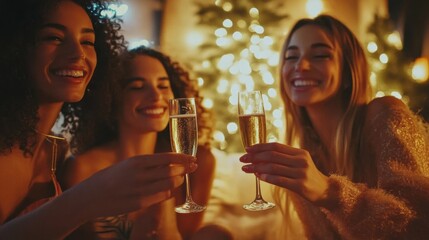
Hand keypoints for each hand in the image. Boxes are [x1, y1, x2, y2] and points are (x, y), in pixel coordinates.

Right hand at [74, 152, 196, 217]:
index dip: (183, 158)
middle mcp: (140, 175)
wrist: (91, 196)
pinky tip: (167, 190)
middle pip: (172, 172)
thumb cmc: (110, 178)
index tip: (192, 157)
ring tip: (179, 178)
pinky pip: (162, 197)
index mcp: (136, 161)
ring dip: (178, 181)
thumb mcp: (127, 165)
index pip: (167, 157)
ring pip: (170, 185)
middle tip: (192, 167)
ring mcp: (140, 190)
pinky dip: (168, 192)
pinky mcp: (140, 204)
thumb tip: (170, 163)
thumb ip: (147, 165)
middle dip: (185, 169)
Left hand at [240, 142, 327, 203]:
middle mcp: (301, 160)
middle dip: (255, 157)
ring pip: (274, 167)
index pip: (275, 146)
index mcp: (299, 152)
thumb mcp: (298, 163)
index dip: (259, 147)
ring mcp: (301, 173)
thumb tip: (258, 157)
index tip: (247, 149)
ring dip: (257, 167)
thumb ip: (283, 158)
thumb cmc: (307, 176)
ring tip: (247, 168)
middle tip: (243, 159)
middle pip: (272, 155)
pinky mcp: (300, 185)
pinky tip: (258, 176)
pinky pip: (279, 180)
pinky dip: (267, 177)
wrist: (325, 191)